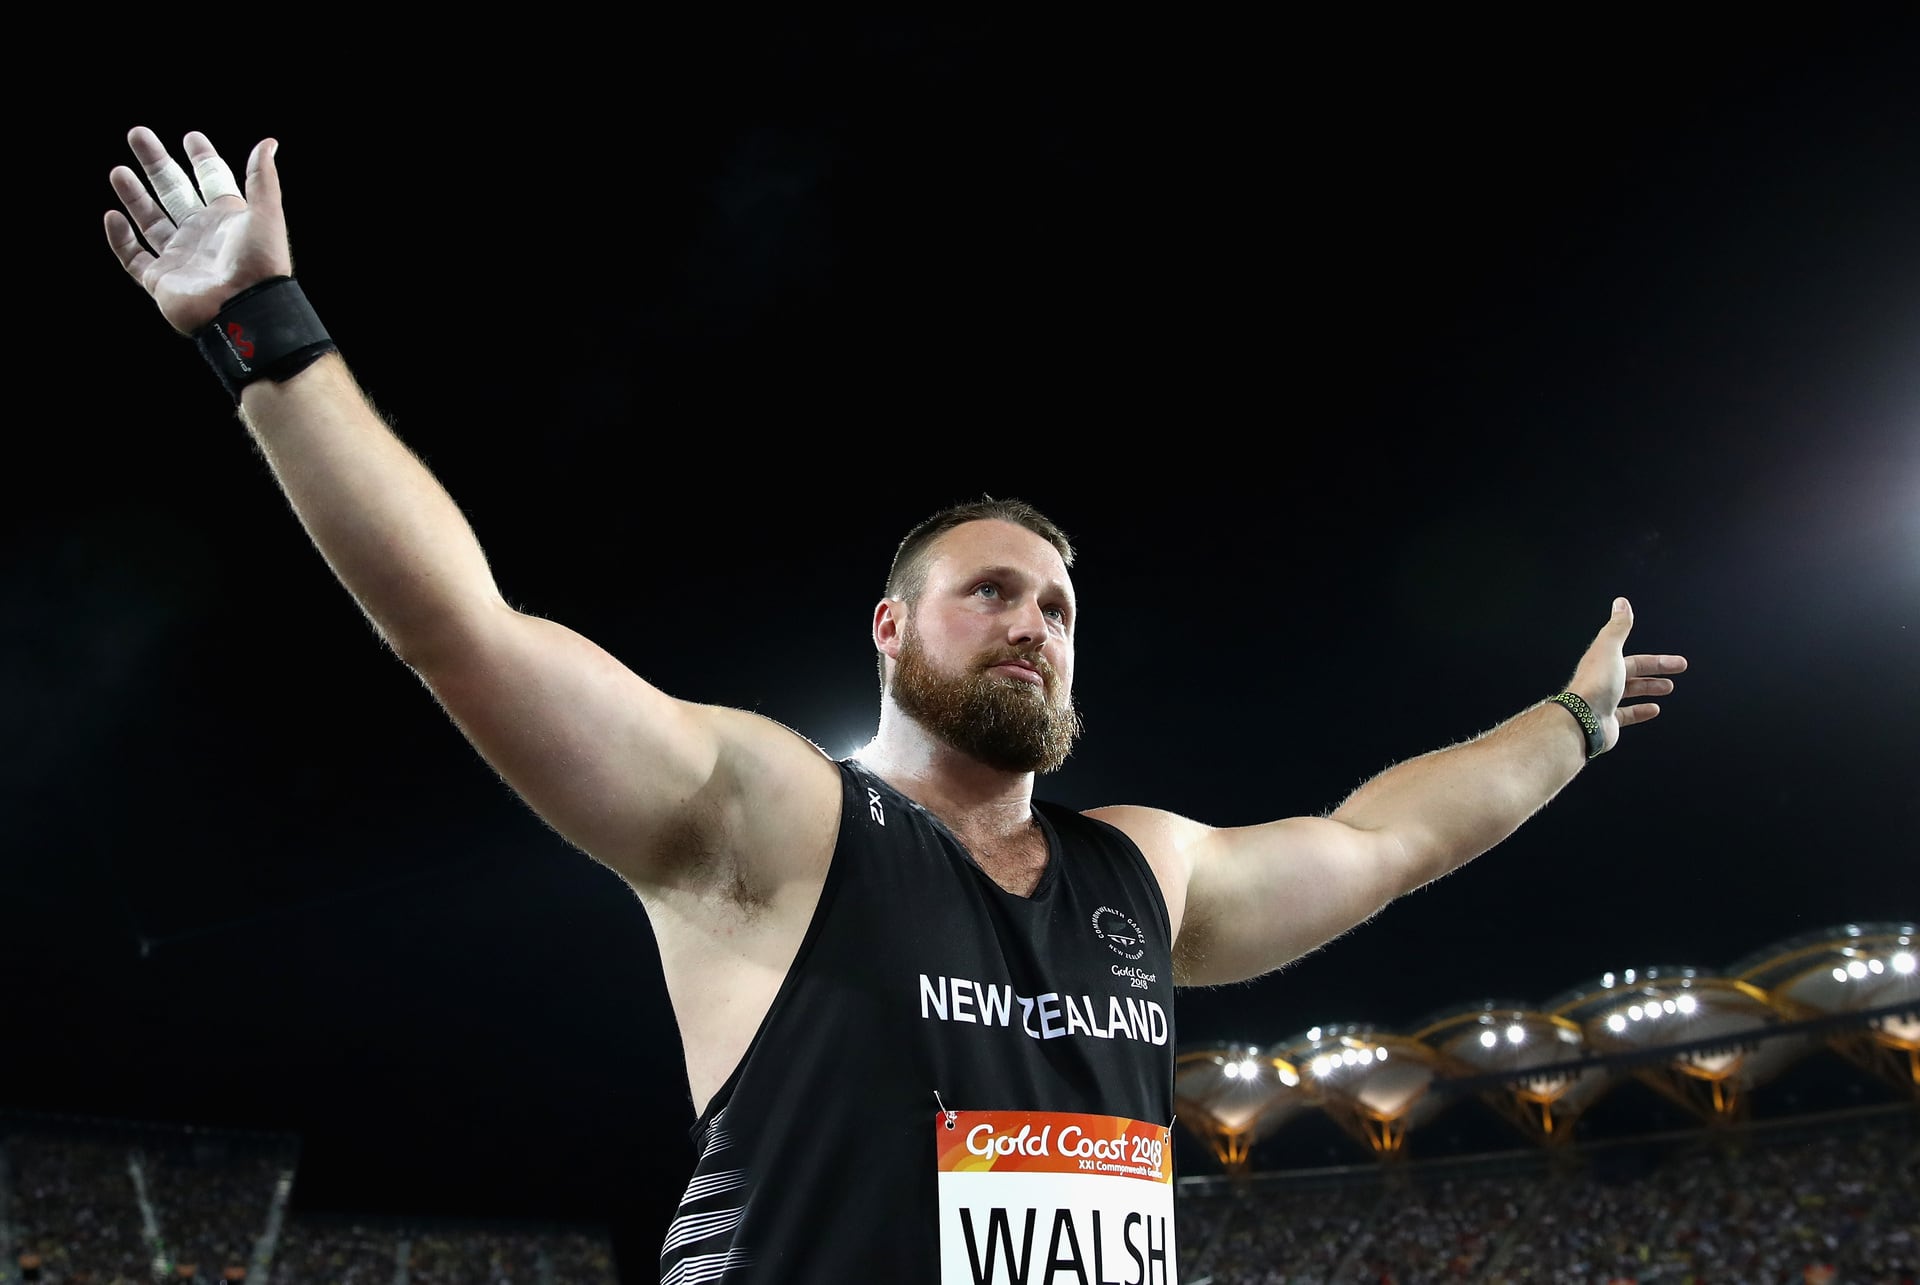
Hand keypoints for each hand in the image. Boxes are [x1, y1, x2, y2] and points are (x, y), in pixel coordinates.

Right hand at [104, 127, 291, 334]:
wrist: (243, 310)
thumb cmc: (259, 264)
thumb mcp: (265, 214)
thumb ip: (262, 178)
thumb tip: (268, 143)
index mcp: (227, 219)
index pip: (212, 181)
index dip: (202, 160)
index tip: (191, 138)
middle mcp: (201, 236)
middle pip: (174, 192)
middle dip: (156, 165)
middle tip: (138, 135)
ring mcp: (179, 257)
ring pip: (150, 221)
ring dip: (134, 196)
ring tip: (119, 171)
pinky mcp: (159, 279)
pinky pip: (133, 257)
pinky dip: (121, 238)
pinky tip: (112, 216)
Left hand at [1566, 597, 1686, 754]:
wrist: (1581, 720)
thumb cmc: (1595, 686)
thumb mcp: (1610, 649)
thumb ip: (1618, 628)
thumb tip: (1621, 603)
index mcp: (1603, 663)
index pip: (1633, 659)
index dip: (1657, 661)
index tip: (1677, 662)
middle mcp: (1602, 681)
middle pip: (1633, 673)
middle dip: (1656, 670)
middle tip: (1678, 670)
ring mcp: (1604, 701)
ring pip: (1630, 692)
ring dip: (1649, 688)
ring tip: (1668, 688)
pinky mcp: (1607, 720)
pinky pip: (1626, 714)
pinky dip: (1641, 711)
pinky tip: (1654, 709)